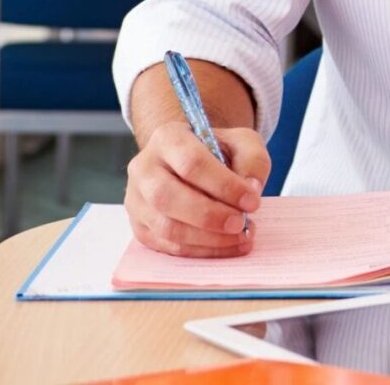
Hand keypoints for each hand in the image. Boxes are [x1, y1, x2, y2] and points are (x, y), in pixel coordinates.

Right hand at [125, 122, 268, 256]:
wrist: (192, 163)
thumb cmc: (218, 151)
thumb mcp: (242, 142)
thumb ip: (253, 159)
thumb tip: (251, 188)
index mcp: (167, 139)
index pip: (191, 162)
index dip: (223, 185)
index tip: (252, 200)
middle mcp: (144, 168)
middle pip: (168, 197)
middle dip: (210, 216)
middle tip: (242, 223)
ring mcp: (137, 200)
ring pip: (165, 227)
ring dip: (207, 238)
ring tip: (241, 237)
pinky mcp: (140, 227)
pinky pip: (167, 246)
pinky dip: (201, 250)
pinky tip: (227, 246)